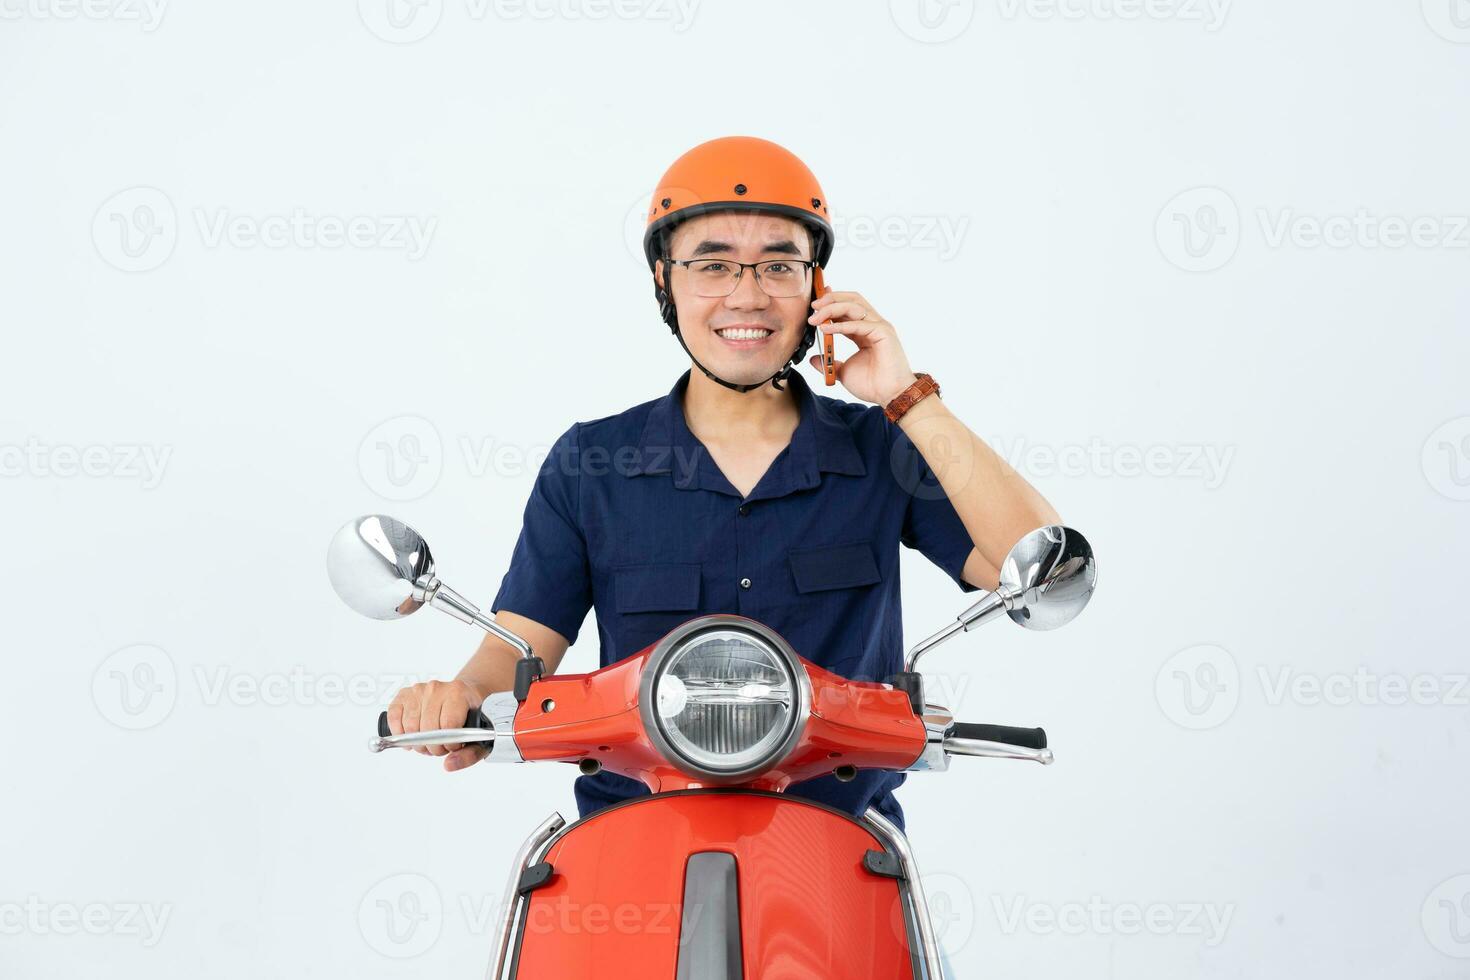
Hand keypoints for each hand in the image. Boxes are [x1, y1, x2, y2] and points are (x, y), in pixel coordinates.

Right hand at [385, 678, 488, 771]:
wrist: (465, 695)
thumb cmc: (470, 716)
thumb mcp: (479, 736)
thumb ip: (469, 754)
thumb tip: (448, 765)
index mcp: (458, 692)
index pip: (447, 725)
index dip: (449, 743)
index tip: (453, 746)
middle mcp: (436, 688)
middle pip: (427, 729)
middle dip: (433, 747)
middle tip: (440, 747)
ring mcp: (418, 690)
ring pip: (410, 727)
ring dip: (417, 743)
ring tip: (428, 741)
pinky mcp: (404, 694)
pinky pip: (393, 718)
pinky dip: (399, 733)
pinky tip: (411, 737)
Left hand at [806, 289, 917, 406]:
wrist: (890, 396)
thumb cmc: (872, 385)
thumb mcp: (843, 371)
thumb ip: (829, 363)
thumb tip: (813, 359)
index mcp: (865, 331)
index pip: (848, 308)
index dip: (831, 303)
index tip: (815, 304)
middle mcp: (873, 325)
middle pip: (852, 300)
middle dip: (831, 299)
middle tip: (814, 305)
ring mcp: (880, 327)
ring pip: (855, 306)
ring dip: (832, 308)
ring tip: (816, 317)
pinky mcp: (883, 333)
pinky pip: (858, 324)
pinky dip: (840, 325)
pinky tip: (825, 329)